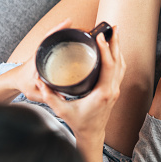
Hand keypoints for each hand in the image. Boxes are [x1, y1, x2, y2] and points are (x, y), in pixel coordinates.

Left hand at [12, 19, 73, 101]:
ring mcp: (42, 53)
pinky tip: (70, 39)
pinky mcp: (44, 55)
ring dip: (63, 33)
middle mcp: (40, 52)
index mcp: (37, 58)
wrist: (16, 81)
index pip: (47, 39)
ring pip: (53, 39)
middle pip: (52, 35)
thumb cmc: (24, 85)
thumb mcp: (35, 93)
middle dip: (64, 28)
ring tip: (77, 30)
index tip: (68, 23)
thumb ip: (48, 95)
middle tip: (77, 26)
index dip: (58, 30)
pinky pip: (53, 44)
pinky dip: (61, 39)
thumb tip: (63, 97)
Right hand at [38, 26, 125, 143]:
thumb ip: (49, 96)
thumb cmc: (78, 122)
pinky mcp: (114, 90)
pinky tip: (113, 49)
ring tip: (114, 33)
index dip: (105, 50)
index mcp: (102, 93)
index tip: (100, 37)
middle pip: (118, 62)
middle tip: (112, 27)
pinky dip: (117, 57)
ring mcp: (115, 90)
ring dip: (118, 48)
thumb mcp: (61, 110)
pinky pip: (119, 70)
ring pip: (121, 65)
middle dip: (115, 43)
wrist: (91, 133)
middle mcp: (112, 90)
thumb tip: (39, 80)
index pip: (108, 66)